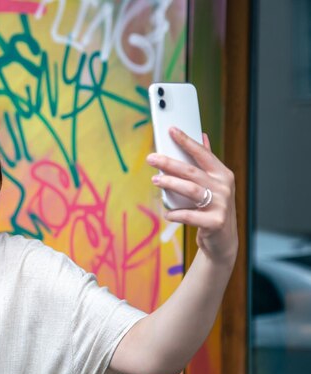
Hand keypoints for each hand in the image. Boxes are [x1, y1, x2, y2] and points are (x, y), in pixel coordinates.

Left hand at [147, 127, 237, 264]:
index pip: (203, 153)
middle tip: (151, 158)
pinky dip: (175, 213)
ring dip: (170, 184)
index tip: (171, 130)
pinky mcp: (215, 222)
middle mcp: (224, 187)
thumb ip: (207, 162)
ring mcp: (221, 205)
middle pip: (192, 171)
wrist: (223, 240)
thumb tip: (203, 135)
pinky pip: (189, 216)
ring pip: (191, 190)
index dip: (187, 141)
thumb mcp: (214, 184)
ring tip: (155, 180)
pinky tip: (167, 213)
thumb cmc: (213, 208)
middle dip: (169, 163)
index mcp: (222, 174)